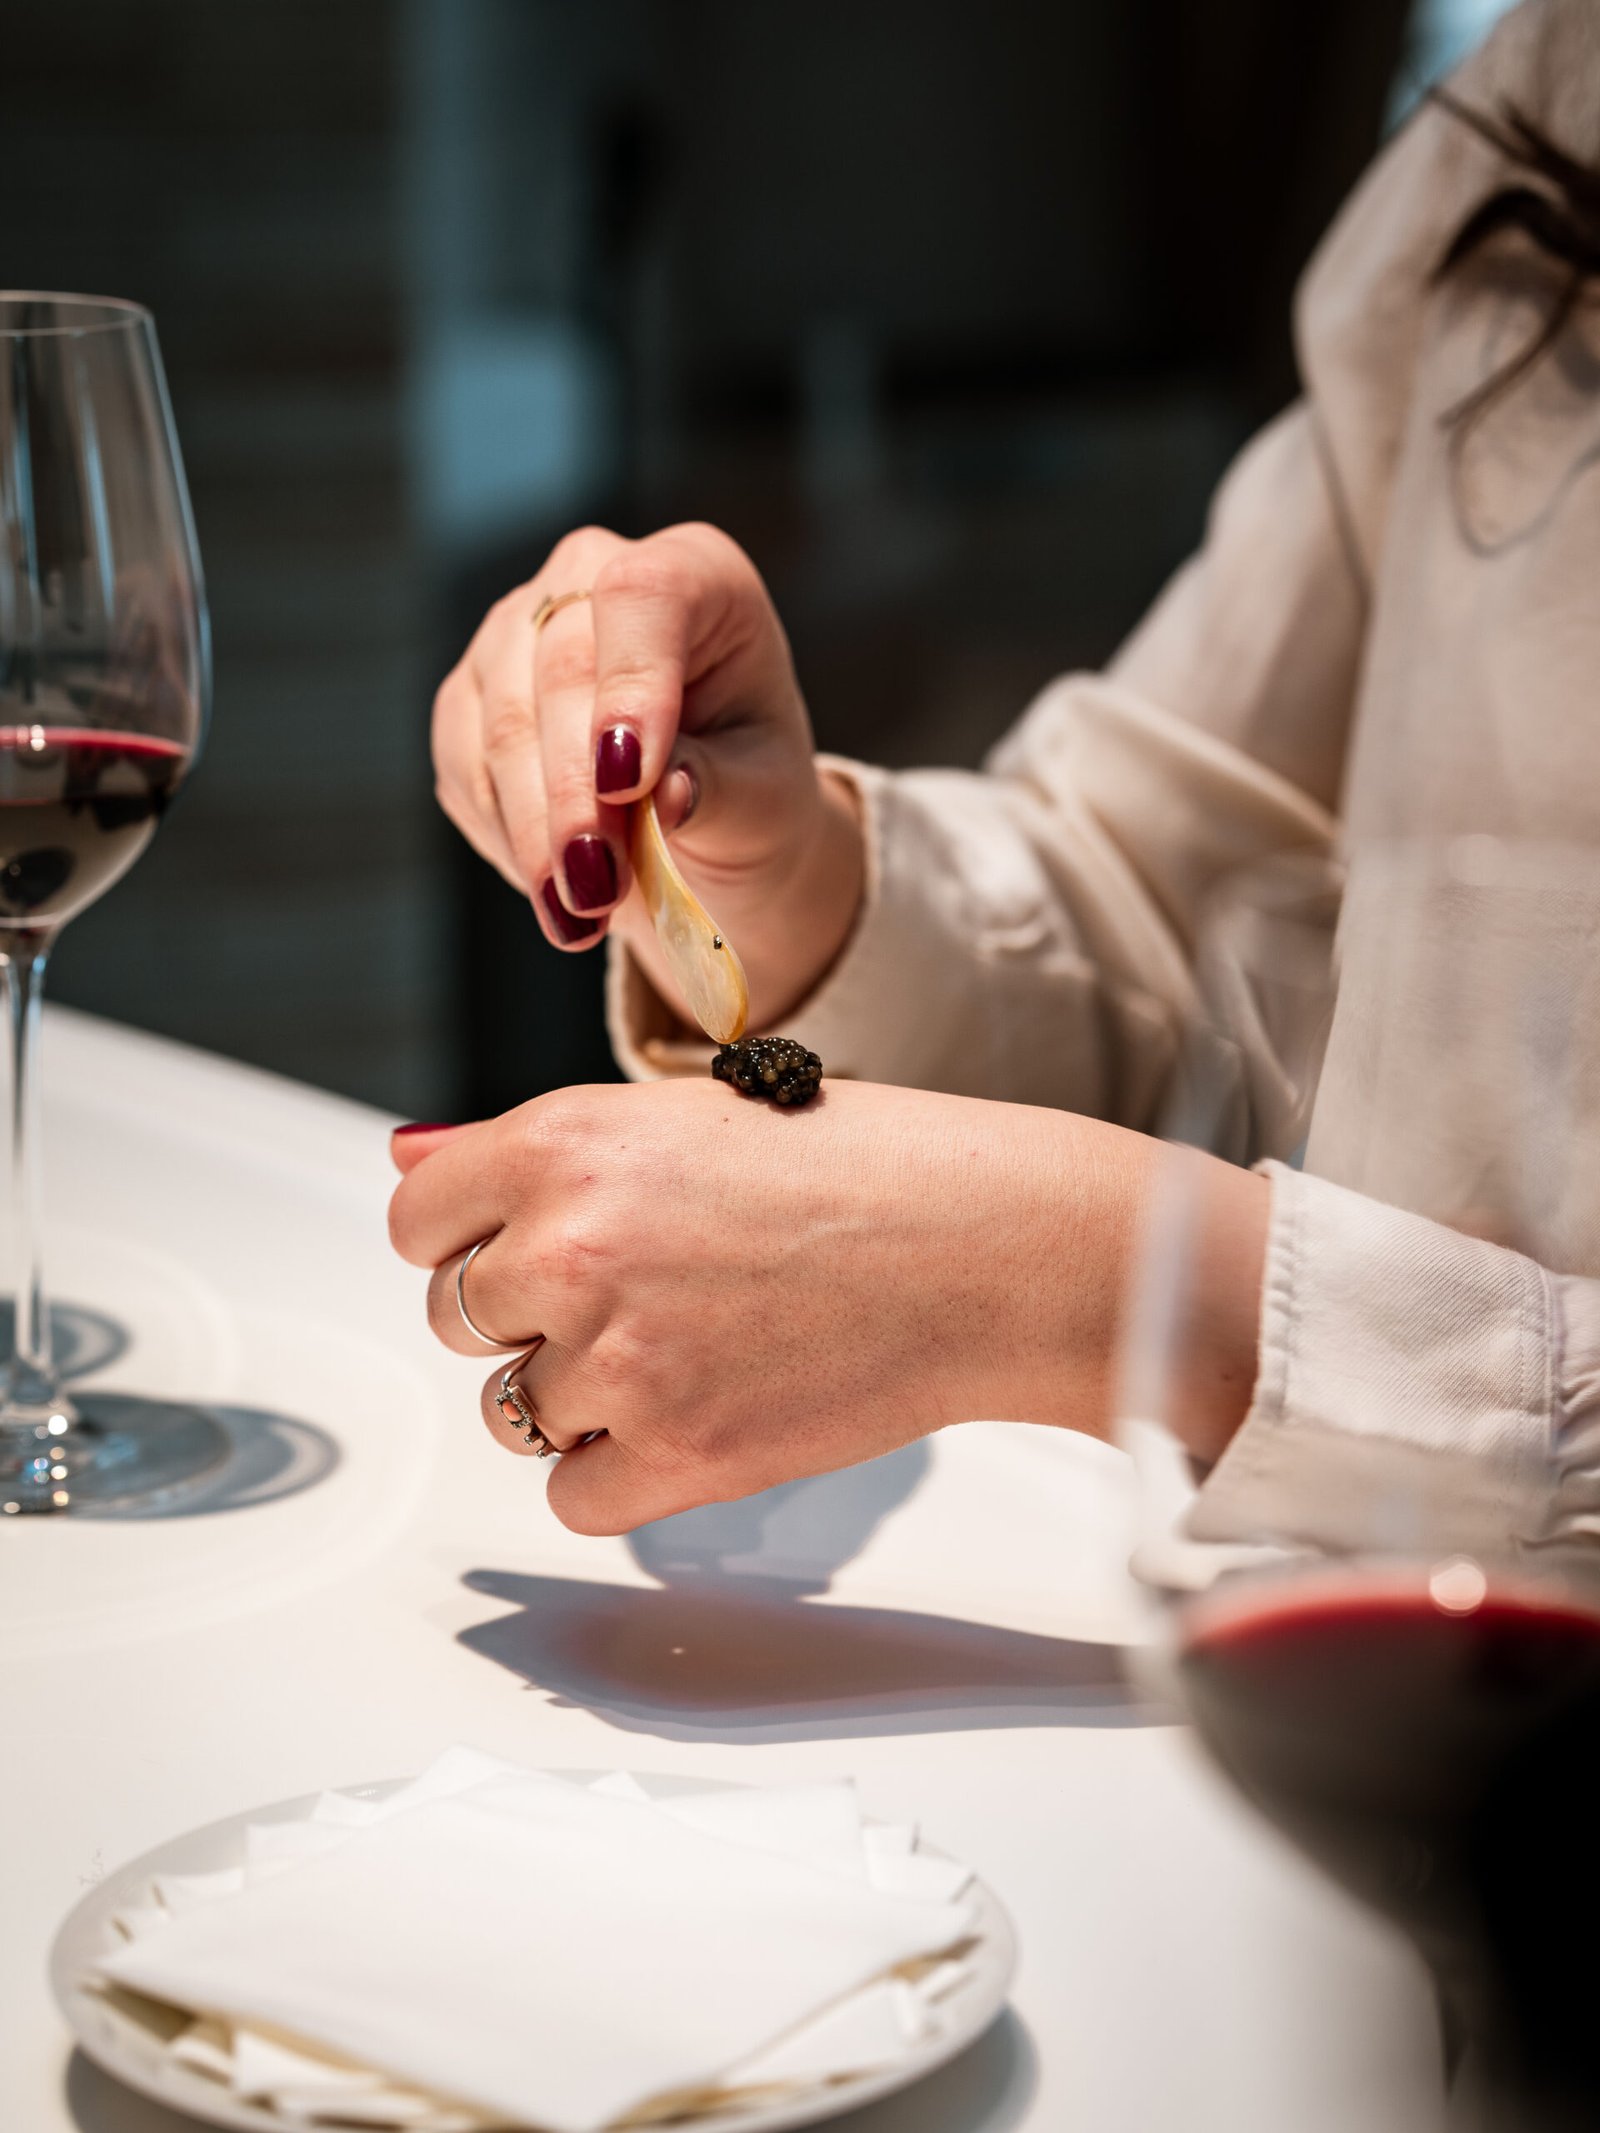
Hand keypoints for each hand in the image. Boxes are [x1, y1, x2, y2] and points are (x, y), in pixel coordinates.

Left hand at [388, 1081, 1268, 1532]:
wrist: (983, 1248)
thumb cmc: (858, 1168)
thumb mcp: (682, 1116)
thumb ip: (529, 1150)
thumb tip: (406, 1165)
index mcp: (564, 1145)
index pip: (418, 1220)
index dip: (469, 1235)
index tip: (519, 1243)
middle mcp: (572, 1249)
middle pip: (456, 1318)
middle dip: (526, 1313)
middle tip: (637, 1290)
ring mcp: (619, 1360)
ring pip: (511, 1410)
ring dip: (575, 1393)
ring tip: (685, 1345)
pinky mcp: (675, 1456)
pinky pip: (572, 1496)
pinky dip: (620, 1473)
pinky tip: (696, 1412)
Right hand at [431, 522, 863, 1029]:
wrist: (710, 820)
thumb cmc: (751, 789)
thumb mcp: (766, 797)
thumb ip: (718, 787)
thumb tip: (664, 793)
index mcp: (697, 575)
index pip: (643, 596)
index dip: (630, 685)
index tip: (631, 784)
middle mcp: (592, 577)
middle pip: (557, 668)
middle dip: (573, 794)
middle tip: (596, 888)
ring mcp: (516, 631)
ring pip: (498, 724)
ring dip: (533, 832)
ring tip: (577, 915)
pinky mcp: (470, 698)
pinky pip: (464, 768)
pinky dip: (507, 839)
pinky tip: (551, 887)